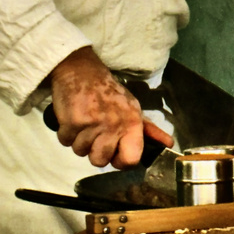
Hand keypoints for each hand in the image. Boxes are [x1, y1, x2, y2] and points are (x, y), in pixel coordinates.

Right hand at [47, 46, 173, 168]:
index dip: (120, 162)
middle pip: (100, 161)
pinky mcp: (72, 122)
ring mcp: (91, 124)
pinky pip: (65, 142)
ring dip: (79, 141)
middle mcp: (113, 124)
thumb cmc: (109, 93)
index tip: (115, 154)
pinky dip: (66, 134)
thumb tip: (168, 143)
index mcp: (132, 122)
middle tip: (95, 133)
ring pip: (80, 152)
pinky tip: (73, 119)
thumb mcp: (132, 108)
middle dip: (94, 151)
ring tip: (84, 123)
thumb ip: (149, 129)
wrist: (81, 71)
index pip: (131, 159)